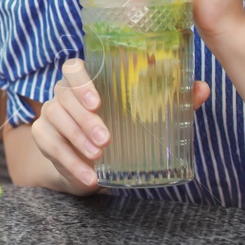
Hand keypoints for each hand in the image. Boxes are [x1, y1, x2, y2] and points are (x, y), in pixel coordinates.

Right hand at [31, 59, 209, 194]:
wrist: (88, 163)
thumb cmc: (120, 130)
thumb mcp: (144, 118)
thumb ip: (172, 101)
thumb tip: (201, 88)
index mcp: (86, 81)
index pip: (73, 68)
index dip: (82, 81)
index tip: (99, 102)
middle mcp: (63, 94)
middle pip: (63, 95)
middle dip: (83, 118)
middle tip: (106, 139)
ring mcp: (49, 115)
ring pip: (54, 118)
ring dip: (76, 138)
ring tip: (98, 157)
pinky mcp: (43, 138)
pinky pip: (49, 145)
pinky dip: (69, 162)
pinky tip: (89, 176)